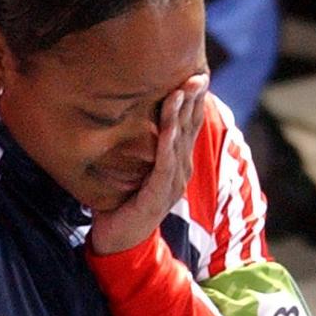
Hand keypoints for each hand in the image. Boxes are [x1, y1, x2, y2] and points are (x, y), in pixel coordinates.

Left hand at [89, 74, 209, 255]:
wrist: (118, 240)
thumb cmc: (123, 201)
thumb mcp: (133, 167)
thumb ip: (137, 146)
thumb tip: (127, 114)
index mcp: (176, 164)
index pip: (187, 127)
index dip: (194, 102)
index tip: (197, 75)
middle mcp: (179, 172)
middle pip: (188, 130)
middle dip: (193, 101)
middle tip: (197, 74)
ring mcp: (171, 184)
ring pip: (178, 143)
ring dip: (179, 116)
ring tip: (181, 91)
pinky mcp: (157, 196)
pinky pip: (163, 165)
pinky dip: (166, 145)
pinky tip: (167, 128)